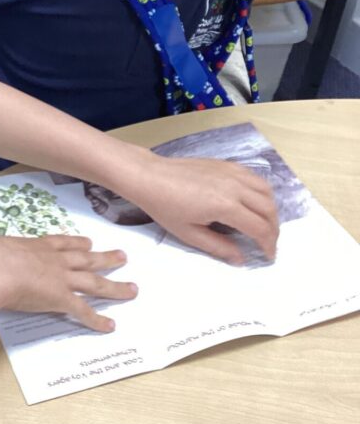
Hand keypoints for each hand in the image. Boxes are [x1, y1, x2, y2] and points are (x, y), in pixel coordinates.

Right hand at [0, 234, 135, 331]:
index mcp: (37, 246)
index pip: (63, 243)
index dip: (78, 243)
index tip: (88, 243)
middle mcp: (55, 260)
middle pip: (86, 259)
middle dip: (105, 258)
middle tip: (122, 257)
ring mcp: (61, 279)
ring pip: (94, 282)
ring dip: (115, 286)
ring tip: (132, 288)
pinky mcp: (61, 299)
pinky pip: (83, 311)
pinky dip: (98, 320)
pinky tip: (110, 326)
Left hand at [135, 155, 278, 263]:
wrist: (150, 177)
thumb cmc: (165, 206)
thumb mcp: (189, 234)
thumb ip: (219, 247)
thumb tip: (241, 258)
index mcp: (225, 205)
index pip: (259, 228)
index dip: (268, 244)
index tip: (268, 256)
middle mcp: (234, 186)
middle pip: (269, 209)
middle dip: (273, 229)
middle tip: (268, 243)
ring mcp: (232, 172)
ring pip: (266, 191)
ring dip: (271, 210)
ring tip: (265, 224)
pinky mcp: (227, 164)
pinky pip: (254, 178)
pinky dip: (262, 192)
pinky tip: (254, 202)